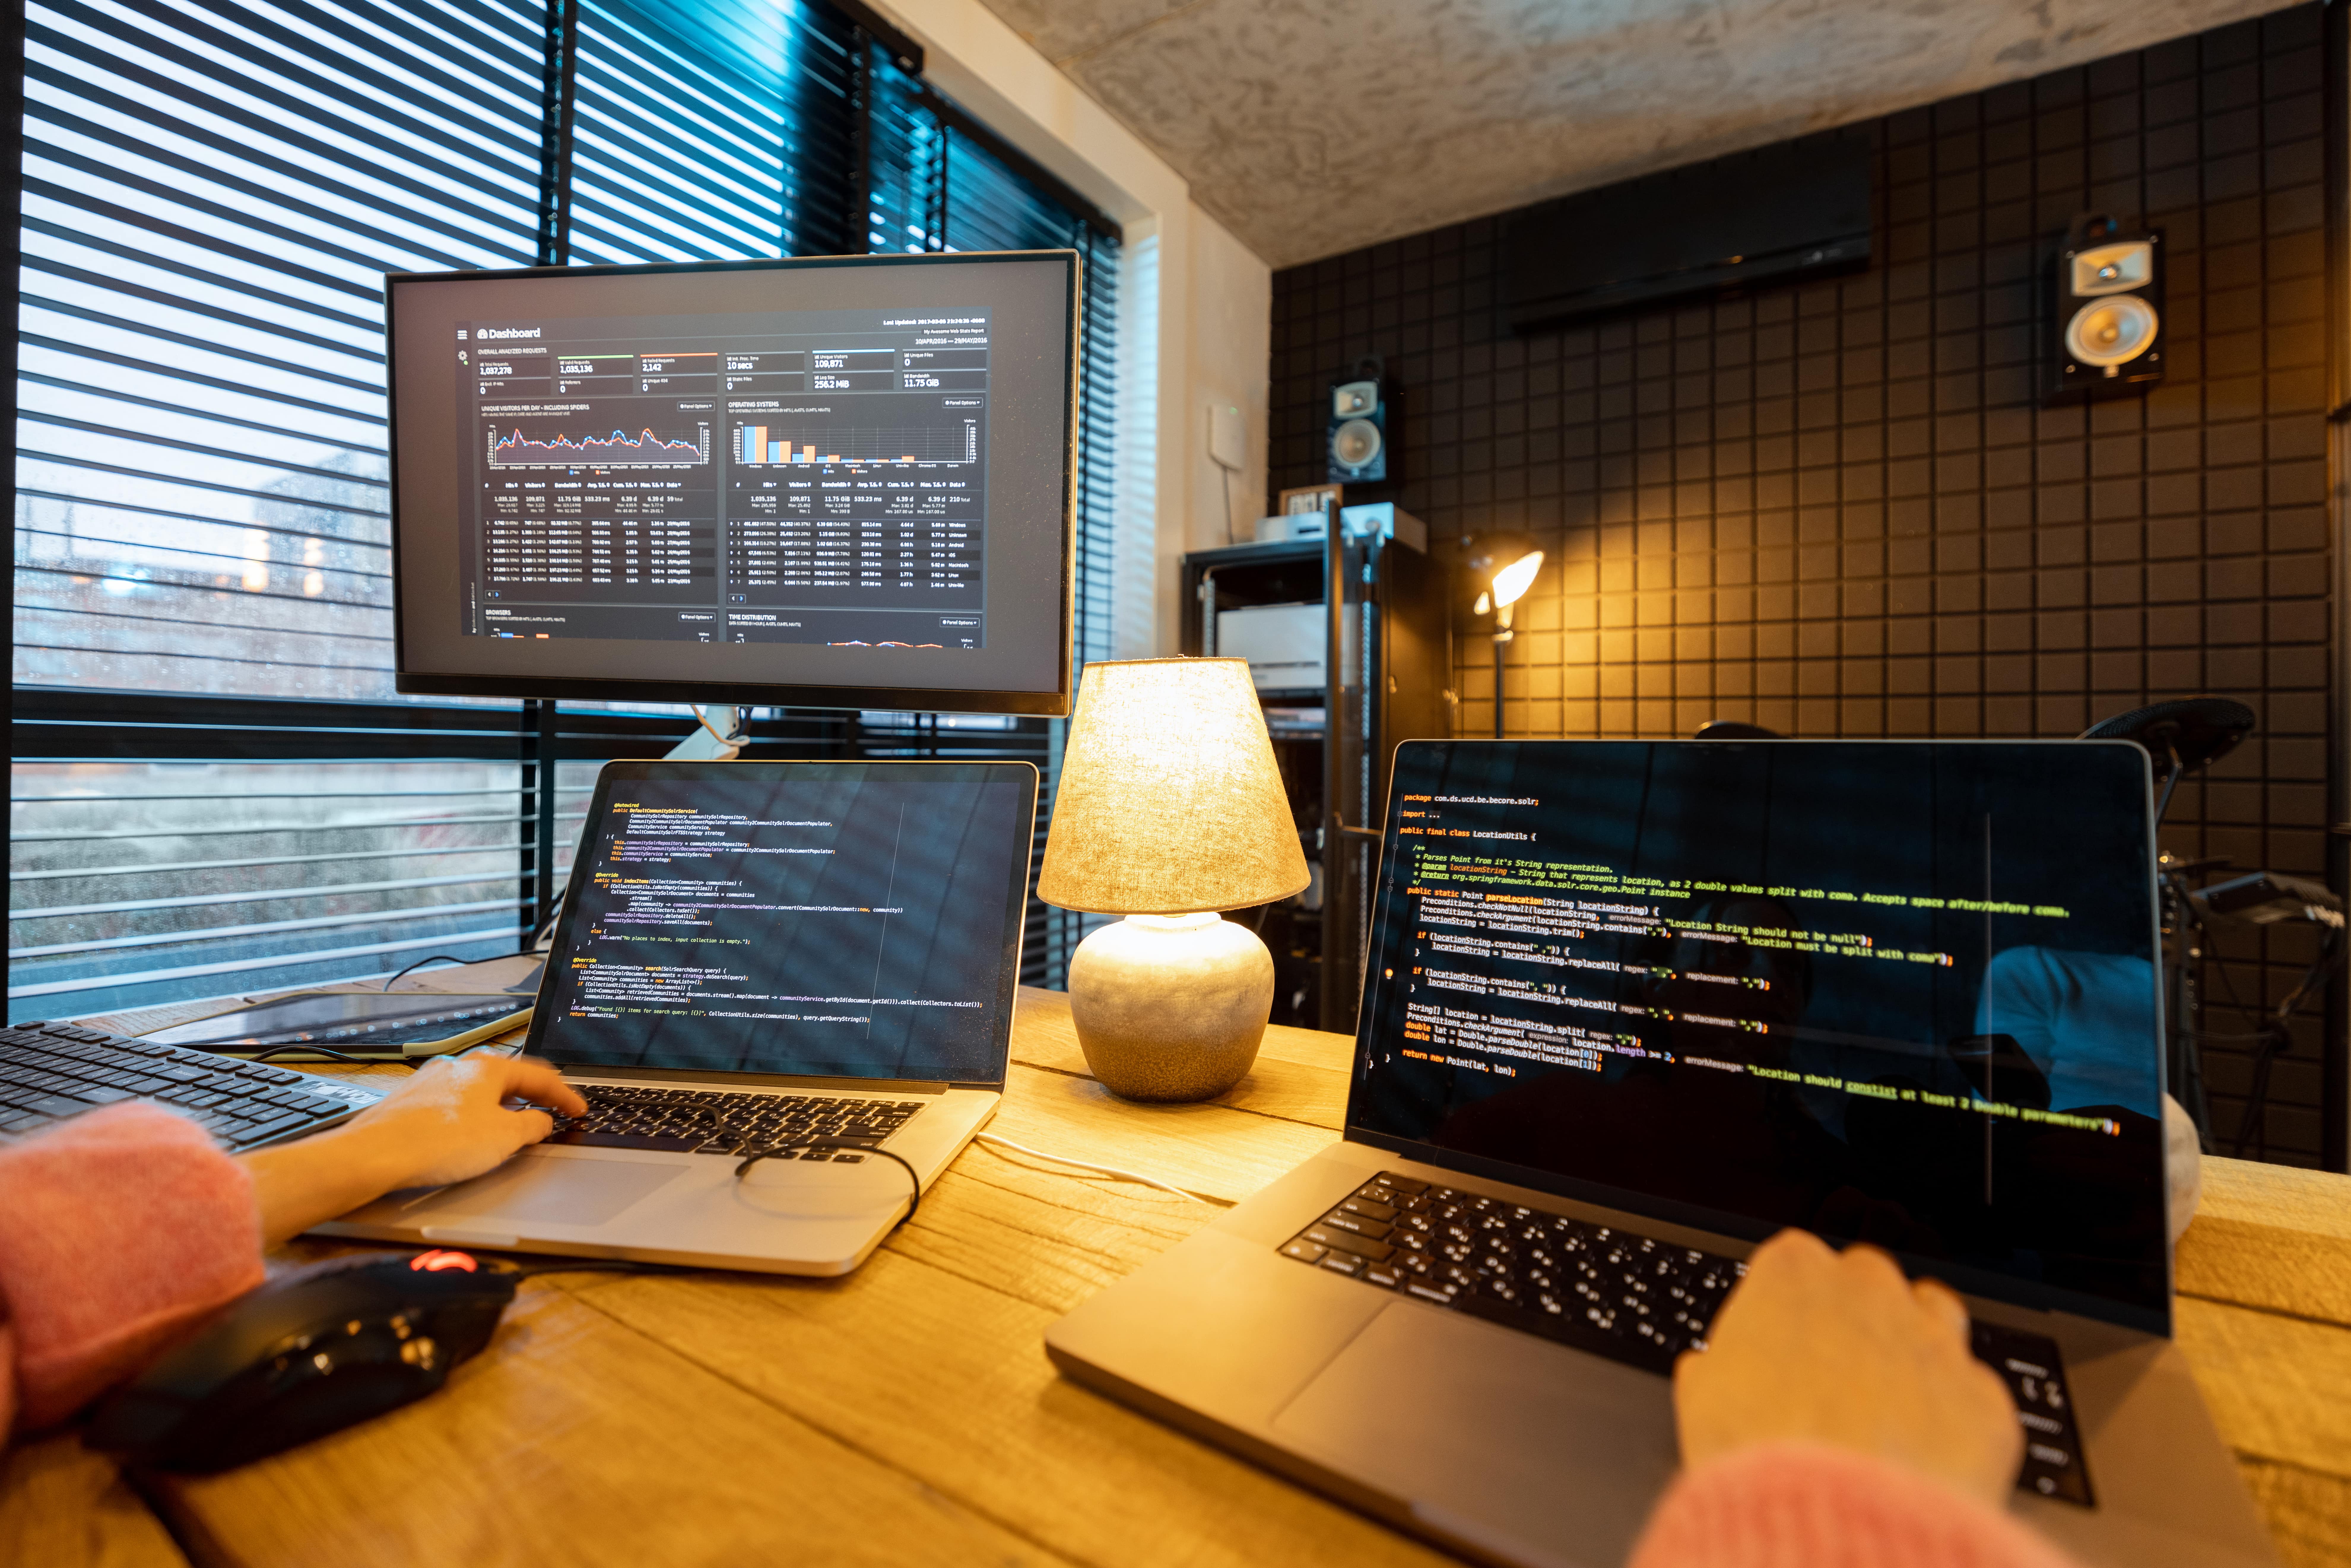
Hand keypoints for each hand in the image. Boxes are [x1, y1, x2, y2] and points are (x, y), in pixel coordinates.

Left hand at [335, 1053, 585, 1189]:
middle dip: (532, 1097)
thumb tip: (542, 1122)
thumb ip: (532, 1126)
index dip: (566, 1096)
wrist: (375, 1155)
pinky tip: (468, 1138)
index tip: (579, 1110)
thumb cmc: (438, 1142)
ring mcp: (431, 1083)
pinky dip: (471, 1118)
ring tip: (511, 1129)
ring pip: (478, 1092)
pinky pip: (453, 1106)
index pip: (540, 1076)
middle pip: (507, 1080)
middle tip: (550, 1113)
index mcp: (487, 1068)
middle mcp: (458, 1068)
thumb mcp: (504, 1138)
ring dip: (500, 1108)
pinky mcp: (411, 1103)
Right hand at [1673, 1229, 2021, 1507]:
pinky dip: (1952, 1416)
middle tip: (1832, 1375)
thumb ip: (1717, 1365)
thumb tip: (1714, 1371)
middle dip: (1854, 1318)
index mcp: (1794, 1273)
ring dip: (1915, 1342)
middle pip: (1868, 1281)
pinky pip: (1971, 1393)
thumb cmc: (1760, 1456)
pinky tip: (1923, 1450)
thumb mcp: (1703, 1398)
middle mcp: (1871, 1291)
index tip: (1781, 1340)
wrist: (1830, 1523)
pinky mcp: (1982, 1396)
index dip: (1787, 1306)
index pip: (1795, 1262)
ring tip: (1889, 1398)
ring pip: (1935, 1314)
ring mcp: (1934, 1340)